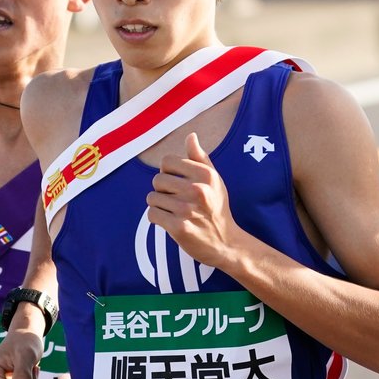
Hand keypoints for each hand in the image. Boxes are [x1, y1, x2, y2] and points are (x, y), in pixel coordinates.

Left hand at [147, 133, 243, 267]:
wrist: (226, 242)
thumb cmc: (217, 208)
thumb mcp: (215, 180)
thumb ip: (200, 158)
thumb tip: (191, 135)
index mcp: (205, 174)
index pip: (166, 162)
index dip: (167, 172)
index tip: (176, 183)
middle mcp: (197, 189)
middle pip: (157, 180)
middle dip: (162, 190)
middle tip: (175, 201)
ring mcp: (187, 209)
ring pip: (152, 198)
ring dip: (159, 206)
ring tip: (173, 212)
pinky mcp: (179, 227)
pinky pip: (152, 215)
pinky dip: (156, 219)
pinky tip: (169, 221)